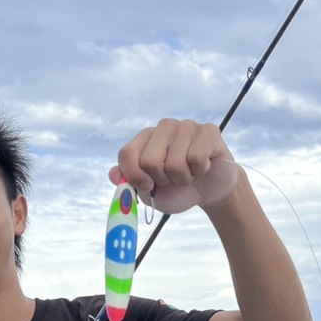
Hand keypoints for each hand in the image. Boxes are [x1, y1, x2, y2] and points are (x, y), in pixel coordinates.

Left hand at [109, 119, 238, 213]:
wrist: (209, 191)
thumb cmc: (177, 190)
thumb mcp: (149, 194)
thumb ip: (129, 184)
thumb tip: (112, 174)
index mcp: (144, 140)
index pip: (127, 154)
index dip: (135, 176)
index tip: (148, 187)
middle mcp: (163, 128)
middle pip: (149, 161)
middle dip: (163, 180)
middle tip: (173, 179)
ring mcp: (186, 126)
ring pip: (175, 162)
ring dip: (183, 178)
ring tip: (189, 174)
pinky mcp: (208, 131)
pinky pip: (196, 158)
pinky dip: (200, 171)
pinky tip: (203, 167)